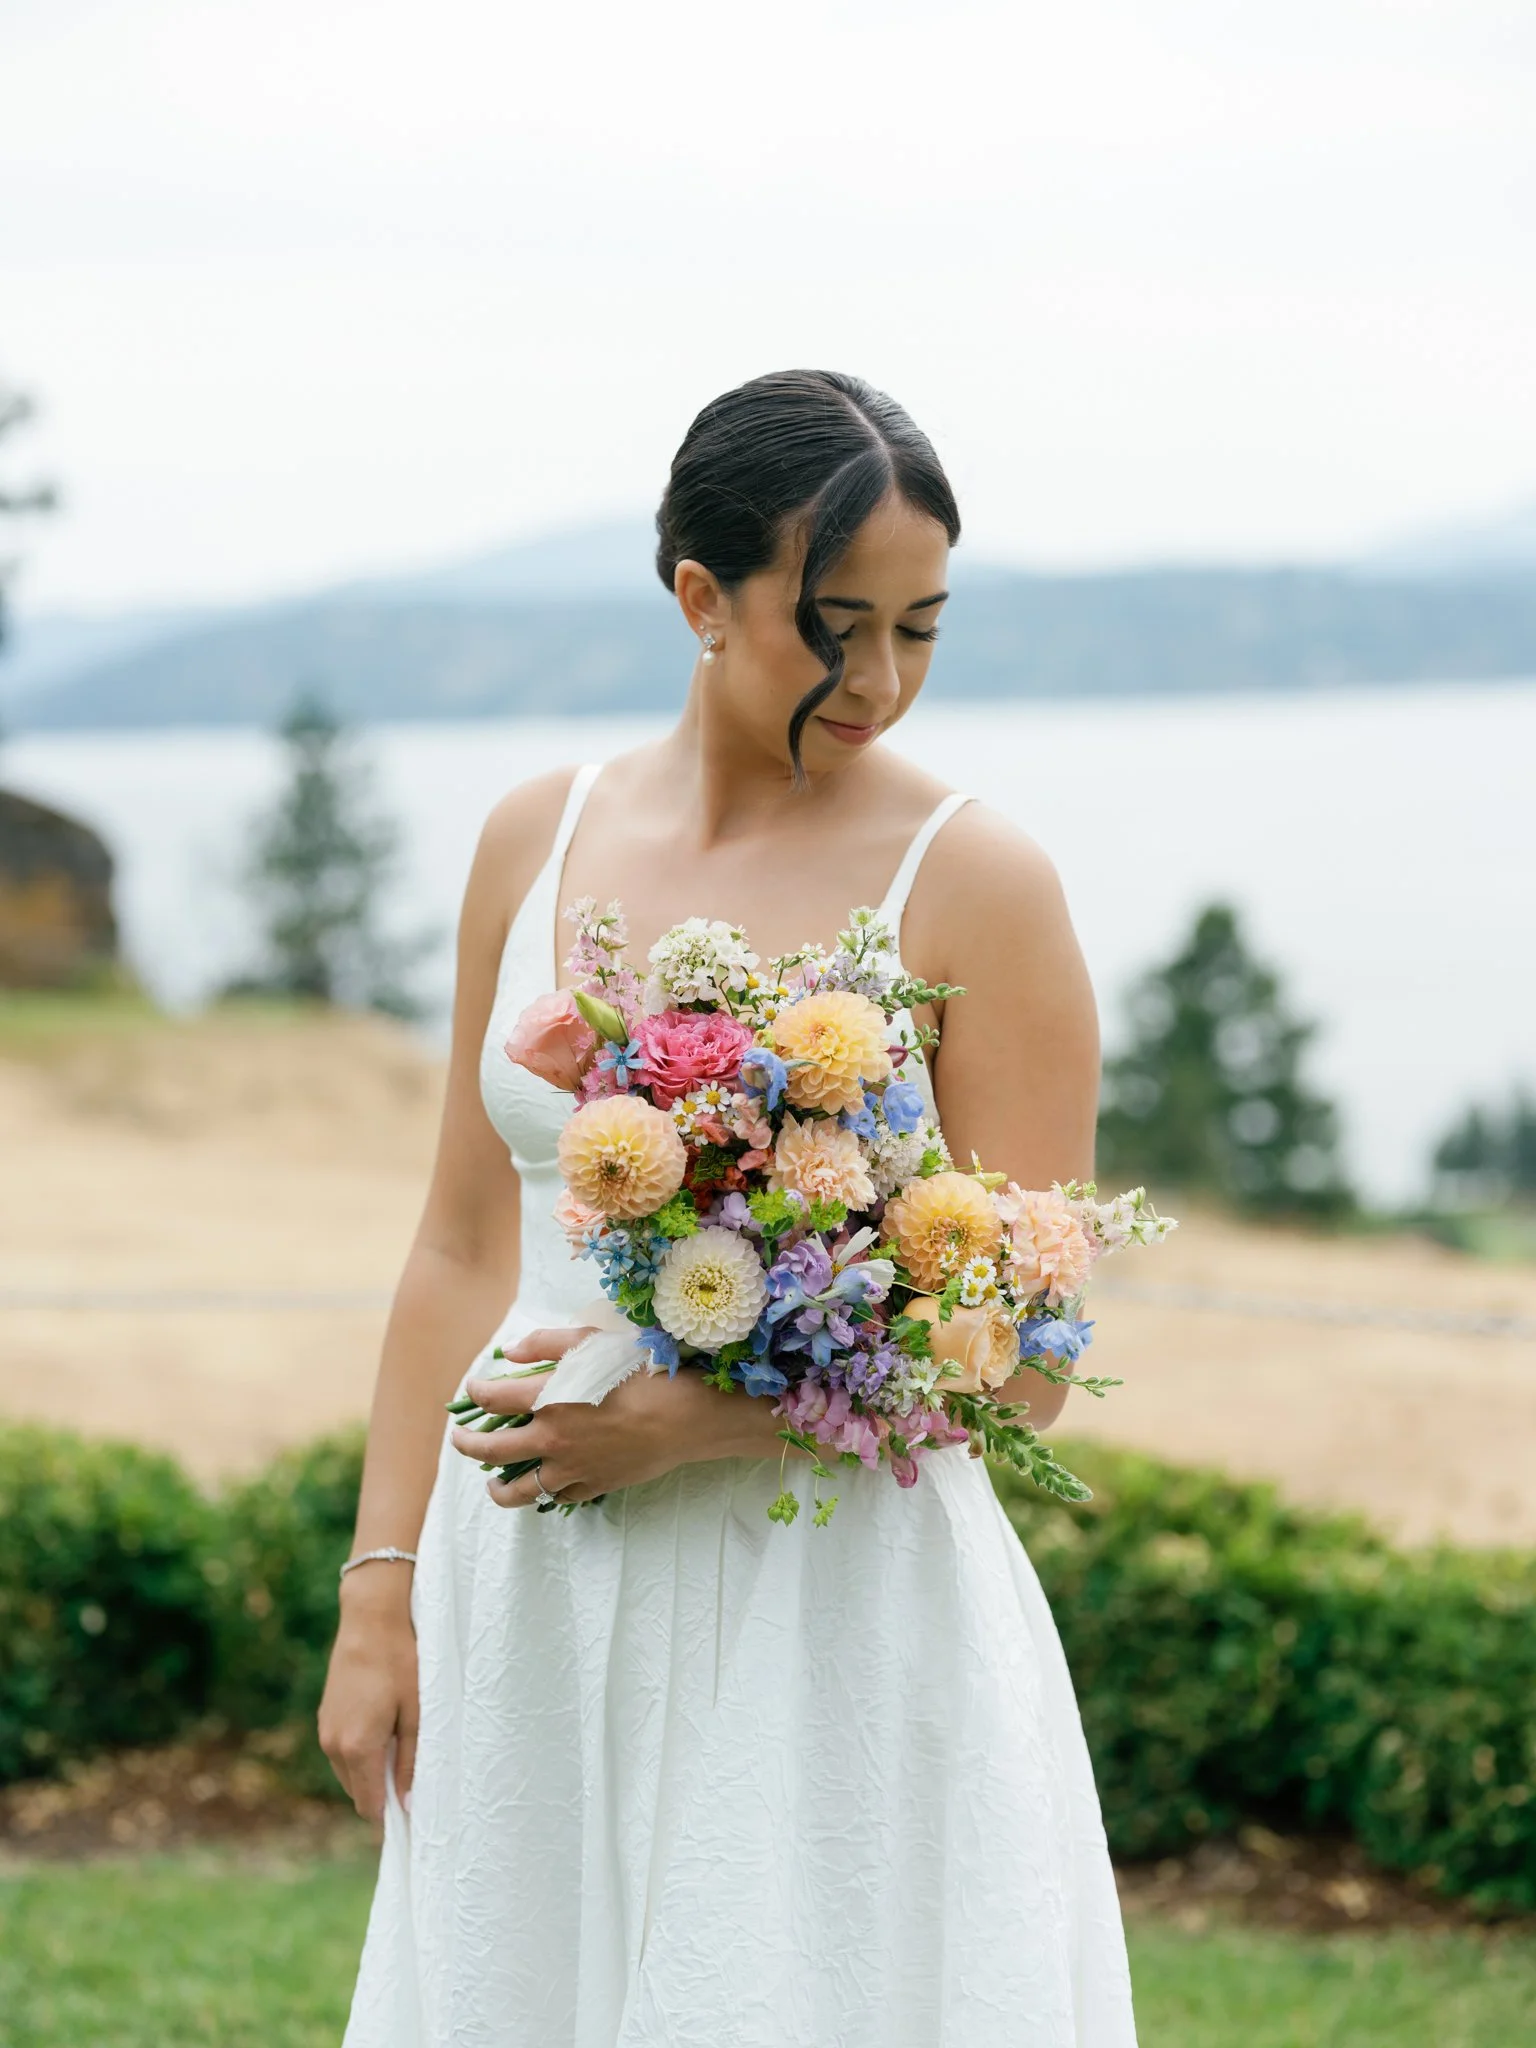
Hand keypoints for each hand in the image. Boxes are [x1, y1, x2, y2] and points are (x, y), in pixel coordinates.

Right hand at [318, 1580, 418, 1823]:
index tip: (411, 1814)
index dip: (389, 1817)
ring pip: (348, 1772)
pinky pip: (341, 1751)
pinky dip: (360, 1753)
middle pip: (357, 1792)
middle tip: (412, 1776)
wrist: (370, 1619)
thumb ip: (411, 1762)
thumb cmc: (401, 1663)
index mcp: (357, 1748)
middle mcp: (333, 1745)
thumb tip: (407, 1804)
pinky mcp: (325, 1715)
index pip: (369, 1806)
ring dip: (371, 1772)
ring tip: (400, 1746)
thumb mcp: (417, 1714)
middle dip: (381, 1793)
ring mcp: (325, 1730)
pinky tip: (383, 1729)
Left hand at [451, 1324, 771, 1508]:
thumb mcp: (593, 1342)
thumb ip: (546, 1344)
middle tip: (459, 1440)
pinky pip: (557, 1497)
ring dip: (496, 1486)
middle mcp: (550, 1439)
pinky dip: (546, 1491)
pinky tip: (545, 1483)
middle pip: (490, 1451)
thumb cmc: (642, 1371)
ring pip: (516, 1490)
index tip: (473, 1390)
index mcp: (546, 1399)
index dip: (475, 1393)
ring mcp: (569, 1469)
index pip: (491, 1400)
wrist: (684, 1418)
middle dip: (467, 1445)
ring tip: (491, 1482)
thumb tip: (511, 1352)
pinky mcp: (591, 1487)